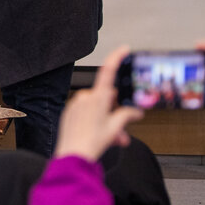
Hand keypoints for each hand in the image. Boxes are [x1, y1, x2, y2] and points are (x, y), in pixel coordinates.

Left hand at [53, 46, 143, 161]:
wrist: (73, 155)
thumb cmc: (91, 142)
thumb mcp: (115, 128)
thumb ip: (126, 115)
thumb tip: (134, 112)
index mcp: (97, 97)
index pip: (108, 71)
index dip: (116, 57)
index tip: (123, 49)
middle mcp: (85, 97)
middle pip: (106, 97)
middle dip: (116, 111)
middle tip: (123, 128)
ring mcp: (76, 104)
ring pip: (98, 108)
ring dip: (108, 121)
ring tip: (114, 138)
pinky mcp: (70, 112)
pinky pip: (86, 113)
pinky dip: (96, 122)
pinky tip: (100, 136)